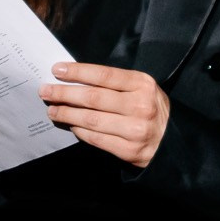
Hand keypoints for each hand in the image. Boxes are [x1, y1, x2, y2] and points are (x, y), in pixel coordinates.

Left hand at [40, 62, 170, 167]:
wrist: (174, 142)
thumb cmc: (152, 110)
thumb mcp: (143, 89)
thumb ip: (116, 84)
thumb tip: (76, 80)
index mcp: (143, 84)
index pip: (104, 75)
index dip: (78, 72)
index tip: (56, 70)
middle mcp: (141, 106)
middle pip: (93, 97)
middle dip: (64, 94)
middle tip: (45, 91)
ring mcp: (135, 129)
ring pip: (91, 119)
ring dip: (67, 114)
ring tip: (53, 110)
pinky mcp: (129, 150)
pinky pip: (96, 138)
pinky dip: (80, 131)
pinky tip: (71, 125)